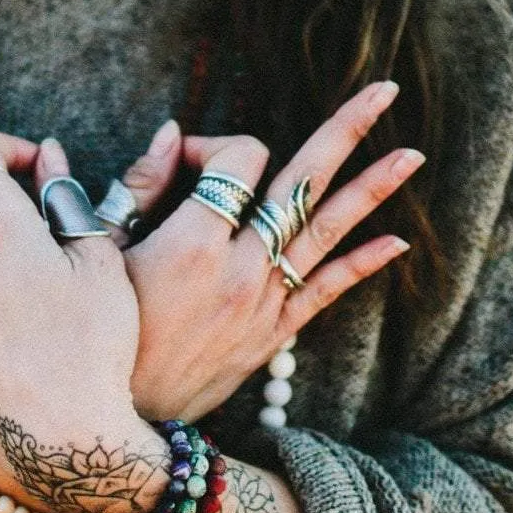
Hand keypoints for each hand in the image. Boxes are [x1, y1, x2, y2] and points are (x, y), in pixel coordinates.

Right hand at [117, 79, 421, 421]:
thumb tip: (174, 131)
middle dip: (346, 129)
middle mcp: (241, 267)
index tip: (183, 161)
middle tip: (384, 89)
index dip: (217, 143)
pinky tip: (396, 241)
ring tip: (412, 154)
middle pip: (303, 181)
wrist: (119, 423)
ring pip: (328, 230)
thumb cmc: (100, 333)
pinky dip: (363, 264)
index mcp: (193, 241)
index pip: (238, 158)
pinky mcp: (273, 333)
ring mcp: (264, 301)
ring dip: (373, 187)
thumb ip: (140, 186)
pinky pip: (327, 290)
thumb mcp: (102, 252)